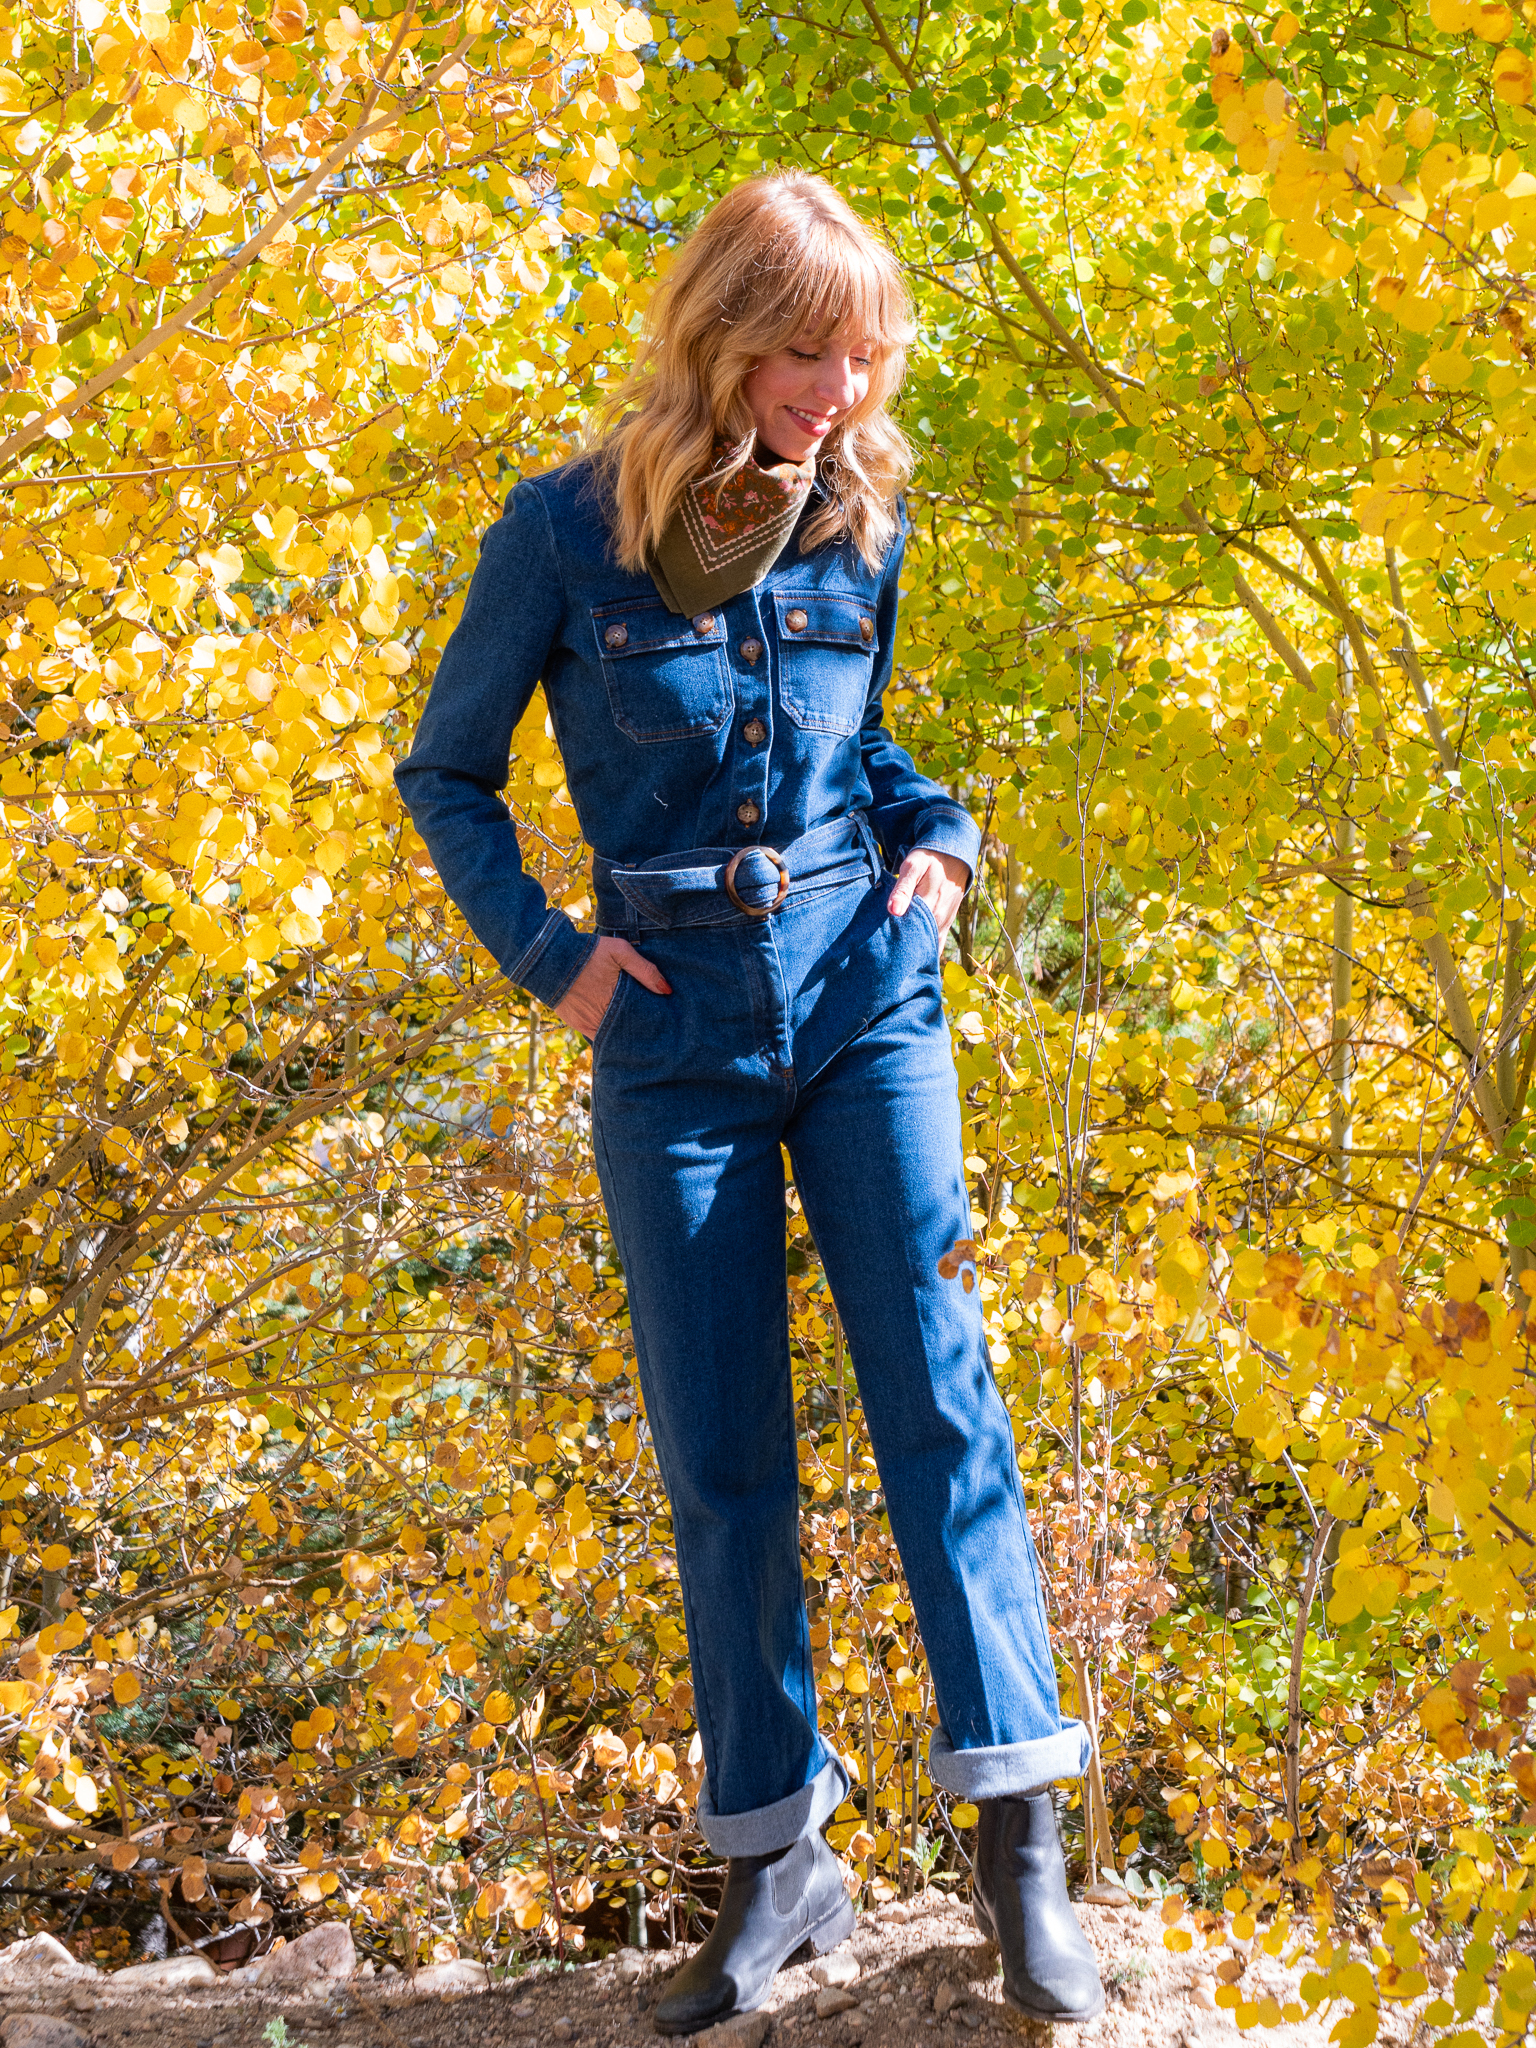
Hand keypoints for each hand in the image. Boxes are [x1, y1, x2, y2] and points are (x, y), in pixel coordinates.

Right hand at [555, 935, 670, 1037]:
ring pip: (614, 1035)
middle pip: (629, 1028)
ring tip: (640, 1031)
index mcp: (615, 998)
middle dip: (641, 1028)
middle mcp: (602, 1015)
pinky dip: (609, 1036)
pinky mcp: (578, 1024)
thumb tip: (667, 990)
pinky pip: (598, 1036)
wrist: (547, 957)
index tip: (665, 1019)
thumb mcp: (618, 951)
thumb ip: (644, 969)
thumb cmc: (586, 951)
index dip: (653, 1019)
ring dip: (625, 1033)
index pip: (642, 1017)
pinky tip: (619, 1033)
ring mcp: (589, 1023)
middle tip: (657, 1028)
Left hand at [888, 848, 969, 947]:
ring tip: (897, 954)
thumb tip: (894, 911)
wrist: (954, 855)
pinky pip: (938, 942)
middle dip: (902, 946)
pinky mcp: (947, 922)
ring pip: (928, 943)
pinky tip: (915, 956)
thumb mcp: (913, 866)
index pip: (908, 931)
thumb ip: (902, 889)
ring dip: (913, 948)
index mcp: (929, 905)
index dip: (894, 938)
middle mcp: (939, 917)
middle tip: (884, 950)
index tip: (880, 942)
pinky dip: (927, 949)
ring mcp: (944, 922)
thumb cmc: (929, 859)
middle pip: (917, 940)